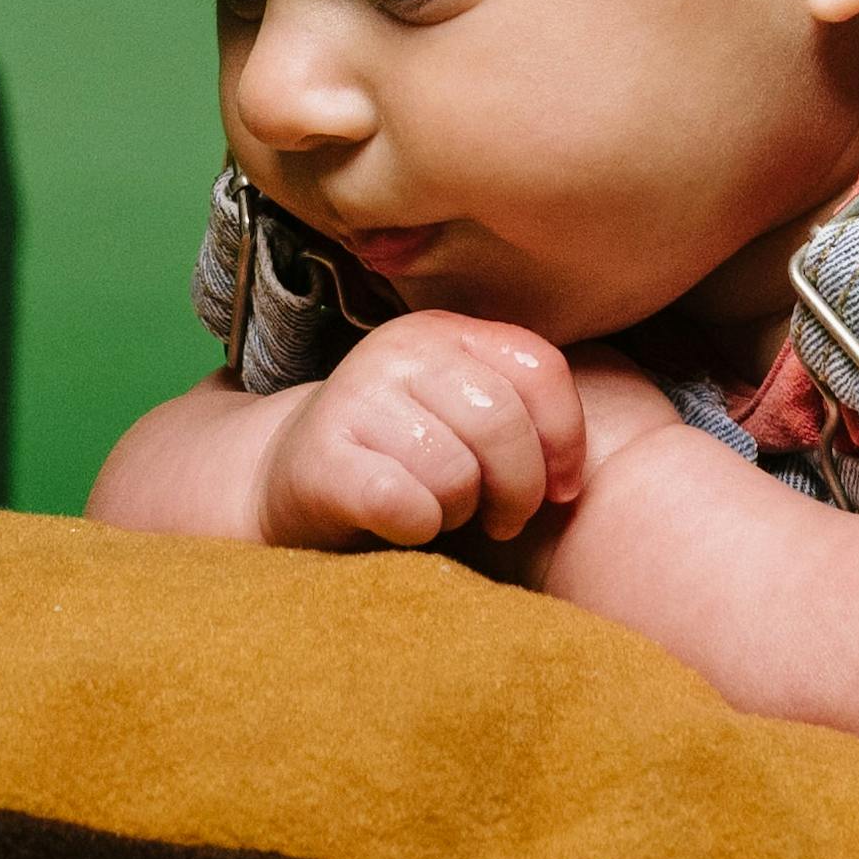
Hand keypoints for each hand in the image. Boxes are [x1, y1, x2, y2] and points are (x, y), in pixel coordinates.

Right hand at [264, 310, 594, 546]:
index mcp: (445, 331)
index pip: (541, 369)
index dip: (566, 440)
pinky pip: (407, 503)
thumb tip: (571, 479)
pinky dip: (418, 528)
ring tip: (437, 509)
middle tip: (498, 517)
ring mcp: (354, 397)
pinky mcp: (321, 457)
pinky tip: (403, 523)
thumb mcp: (462, 413)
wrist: (287, 481)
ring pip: (457, 472)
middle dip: (517, 490)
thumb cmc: (402, 458)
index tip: (559, 487)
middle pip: (503, 425)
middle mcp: (398, 350)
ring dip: (458, 511)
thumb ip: (519, 414)